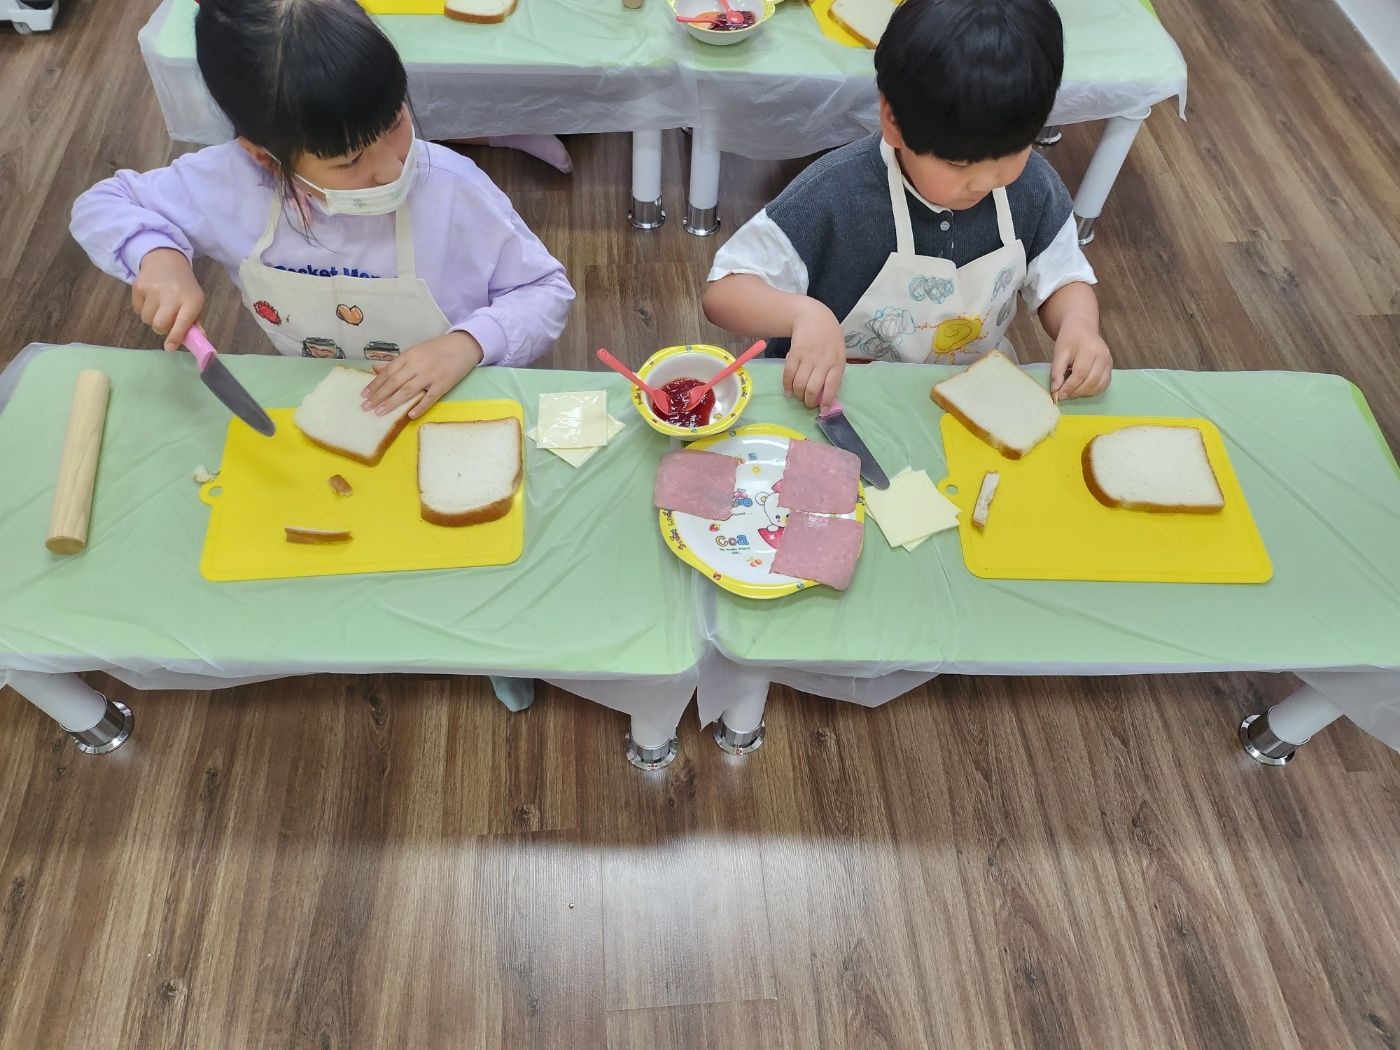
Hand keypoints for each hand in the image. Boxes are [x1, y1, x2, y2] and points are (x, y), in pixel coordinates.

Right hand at [133, 248, 204, 350]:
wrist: (166, 260)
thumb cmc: (184, 288)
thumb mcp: (195, 302)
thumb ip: (195, 323)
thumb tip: (198, 341)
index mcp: (191, 300)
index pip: (183, 323)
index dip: (175, 337)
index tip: (169, 347)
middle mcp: (172, 294)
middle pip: (159, 325)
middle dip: (162, 329)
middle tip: (166, 321)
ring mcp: (153, 289)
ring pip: (147, 319)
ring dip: (152, 318)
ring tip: (159, 307)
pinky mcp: (138, 286)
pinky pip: (137, 310)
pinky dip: (143, 309)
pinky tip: (151, 299)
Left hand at [362, 331, 483, 417]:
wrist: (463, 346)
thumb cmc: (437, 350)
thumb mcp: (414, 352)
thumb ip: (396, 362)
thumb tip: (375, 369)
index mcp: (409, 356)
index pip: (388, 372)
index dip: (375, 384)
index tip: (363, 395)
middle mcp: (417, 365)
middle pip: (394, 383)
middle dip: (379, 396)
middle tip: (366, 407)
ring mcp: (431, 375)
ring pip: (408, 391)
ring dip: (392, 402)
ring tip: (379, 413)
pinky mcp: (444, 384)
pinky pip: (430, 398)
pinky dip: (420, 407)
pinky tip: (409, 415)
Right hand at [785, 300, 845, 410]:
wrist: (814, 317)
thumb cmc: (829, 339)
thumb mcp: (838, 354)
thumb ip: (833, 373)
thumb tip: (826, 397)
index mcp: (837, 363)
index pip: (831, 387)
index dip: (825, 402)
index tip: (822, 411)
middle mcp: (823, 361)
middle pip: (812, 389)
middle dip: (808, 401)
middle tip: (807, 404)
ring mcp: (808, 357)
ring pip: (799, 384)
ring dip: (797, 395)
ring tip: (798, 396)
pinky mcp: (794, 354)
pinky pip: (788, 374)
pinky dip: (787, 386)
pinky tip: (788, 391)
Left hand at [1050, 320, 1111, 399]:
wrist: (1082, 329)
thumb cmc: (1069, 340)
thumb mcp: (1059, 352)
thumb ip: (1056, 371)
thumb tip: (1055, 390)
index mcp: (1090, 349)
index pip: (1080, 374)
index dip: (1069, 387)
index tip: (1058, 395)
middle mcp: (1103, 356)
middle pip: (1091, 381)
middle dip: (1076, 392)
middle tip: (1064, 396)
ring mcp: (1109, 362)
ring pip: (1099, 386)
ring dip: (1084, 393)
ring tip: (1071, 392)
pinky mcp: (1110, 368)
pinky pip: (1104, 385)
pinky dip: (1092, 391)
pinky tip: (1081, 389)